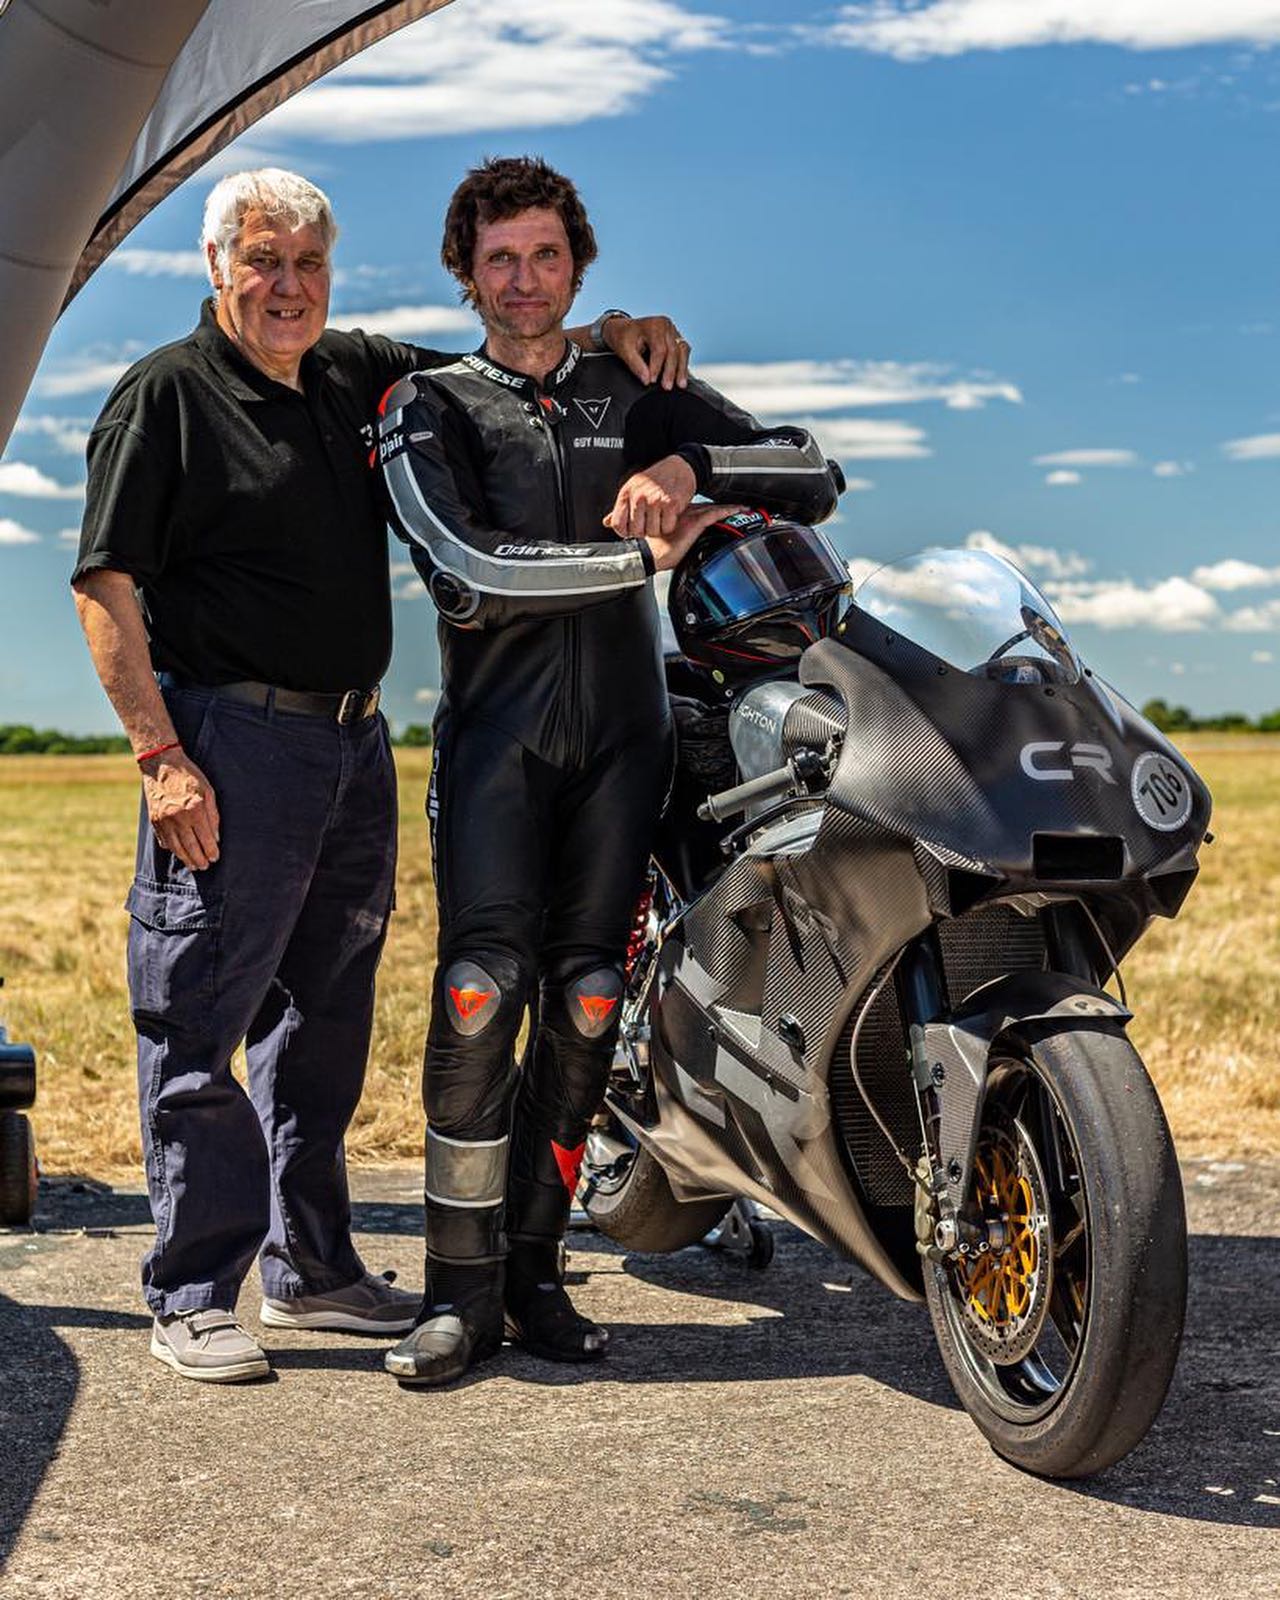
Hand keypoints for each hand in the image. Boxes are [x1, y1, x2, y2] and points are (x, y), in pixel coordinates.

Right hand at [141, 749, 220, 870]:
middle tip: (205, 866)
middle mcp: (178, 817)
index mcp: (194, 809)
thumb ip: (213, 816)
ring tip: (193, 866)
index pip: (205, 838)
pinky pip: (164, 840)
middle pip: (190, 846)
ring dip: (186, 859)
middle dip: (199, 859)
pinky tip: (180, 854)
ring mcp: (164, 820)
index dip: (211, 850)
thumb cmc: (189, 776)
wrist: (161, 765)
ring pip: (176, 847)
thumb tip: (216, 838)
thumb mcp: (208, 791)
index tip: (215, 858)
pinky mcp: (154, 820)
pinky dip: (173, 849)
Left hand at [603, 315, 690, 389]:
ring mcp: (673, 331)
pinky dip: (683, 364)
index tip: (652, 381)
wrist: (623, 329)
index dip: (657, 366)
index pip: (660, 349)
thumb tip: (646, 380)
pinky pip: (683, 352)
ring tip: (680, 384)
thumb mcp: (624, 350)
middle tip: (667, 387)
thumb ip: (636, 365)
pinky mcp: (676, 339)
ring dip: (682, 368)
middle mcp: (666, 326)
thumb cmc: (623, 337)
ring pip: (683, 350)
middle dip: (671, 371)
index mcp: (653, 325)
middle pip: (674, 350)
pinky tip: (681, 377)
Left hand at [604, 454, 697, 538]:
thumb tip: (606, 522)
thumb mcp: (634, 489)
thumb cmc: (656, 479)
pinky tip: (671, 516)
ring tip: (662, 518)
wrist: (680, 467)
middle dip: (645, 532)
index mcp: (626, 493)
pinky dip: (670, 525)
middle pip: (636, 531)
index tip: (634, 530)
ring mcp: (654, 500)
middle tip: (651, 524)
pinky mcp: (670, 503)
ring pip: (652, 532)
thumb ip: (622, 508)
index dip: (625, 532)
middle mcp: (638, 496)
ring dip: (659, 529)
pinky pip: (667, 527)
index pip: (617, 523)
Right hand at [644, 503, 743, 573]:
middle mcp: (684, 514)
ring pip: (715, 509)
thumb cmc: (653, 553)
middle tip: (741, 507)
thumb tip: (688, 550)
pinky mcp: (693, 523)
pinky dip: (727, 511)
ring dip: (730, 508)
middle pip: (709, 508)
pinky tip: (738, 510)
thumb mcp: (668, 544)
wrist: (645, 554)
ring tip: (745, 508)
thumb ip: (680, 541)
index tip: (726, 511)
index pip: (700, 511)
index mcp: (677, 517)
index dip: (714, 509)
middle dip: (724, 507)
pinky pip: (715, 514)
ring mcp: (689, 517)